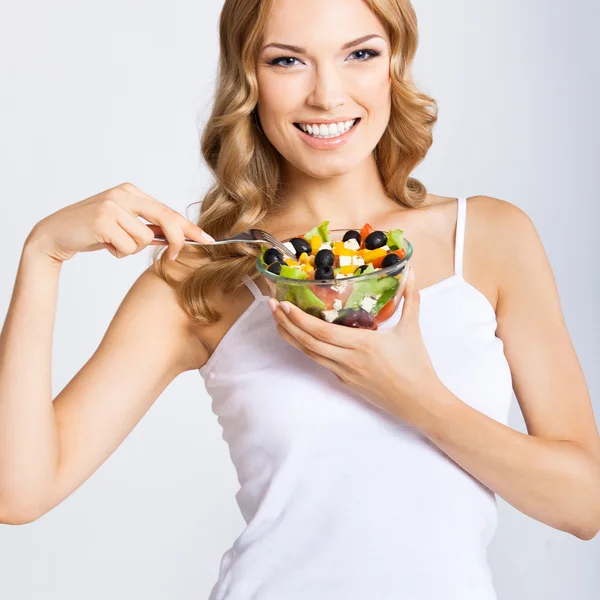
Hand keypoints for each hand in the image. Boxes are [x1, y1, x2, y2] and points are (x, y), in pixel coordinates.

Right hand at [26, 182, 214, 263]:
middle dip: (176, 240)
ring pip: (144, 239)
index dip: (189, 227)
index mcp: (131, 192)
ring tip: (113, 243)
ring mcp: (112, 205)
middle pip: (165, 219)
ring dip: (131, 249)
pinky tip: (104, 244)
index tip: (207, 239)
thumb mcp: (122, 226)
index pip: (168, 210)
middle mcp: (123, 194)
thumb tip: (175, 240)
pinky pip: (128, 246)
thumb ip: (147, 229)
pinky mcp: (103, 220)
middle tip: (174, 257)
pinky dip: (119, 252)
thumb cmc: (92, 232)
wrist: (55, 234)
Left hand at [268, 266, 440, 424]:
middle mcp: (347, 359)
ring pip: (310, 354)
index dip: (299, 319)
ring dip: (292, 338)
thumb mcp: (412, 329)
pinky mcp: (345, 382)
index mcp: (362, 344)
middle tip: (271, 307)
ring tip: (278, 322)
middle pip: (308, 342)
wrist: (420, 402)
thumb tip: (410, 272)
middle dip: (286, 324)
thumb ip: (410, 299)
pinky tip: (302, 338)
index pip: (321, 331)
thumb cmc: (417, 366)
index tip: (284, 305)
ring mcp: (344, 373)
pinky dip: (308, 349)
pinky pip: (322, 362)